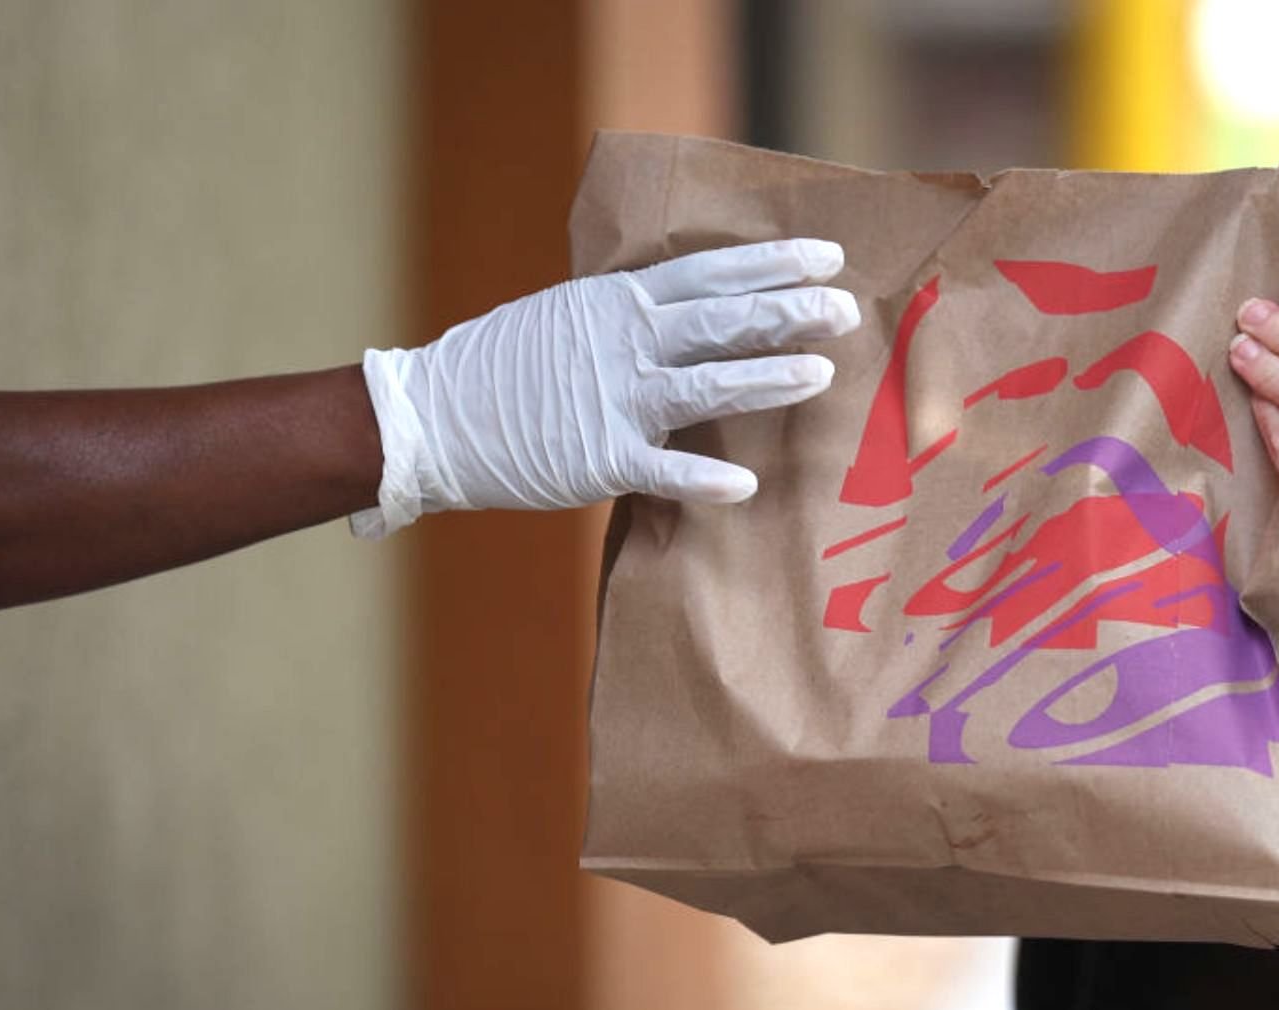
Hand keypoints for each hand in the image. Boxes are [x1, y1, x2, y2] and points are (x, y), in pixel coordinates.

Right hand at [354, 238, 860, 536]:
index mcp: (619, 301)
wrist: (431, 417)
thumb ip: (633, 315)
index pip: (711, 272)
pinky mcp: (597, 457)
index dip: (772, 263)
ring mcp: (612, 398)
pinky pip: (661, 469)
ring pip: (706, 383)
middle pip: (722, 319)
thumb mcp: (570, 317)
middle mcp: (623, 340)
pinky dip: (702, 479)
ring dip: (767, 377)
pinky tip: (744, 485)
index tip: (829, 256)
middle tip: (847, 310)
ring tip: (821, 374)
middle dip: (789, 312)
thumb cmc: (506, 368)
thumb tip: (699, 308)